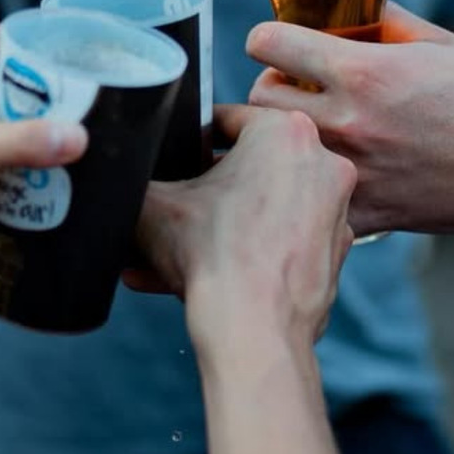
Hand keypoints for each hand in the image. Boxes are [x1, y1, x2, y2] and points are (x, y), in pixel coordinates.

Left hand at [0, 27, 85, 304]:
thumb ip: (22, 142)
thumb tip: (81, 137)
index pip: (17, 36)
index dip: (56, 35)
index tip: (100, 43)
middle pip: (33, 82)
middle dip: (70, 89)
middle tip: (118, 96)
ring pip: (32, 125)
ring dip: (61, 133)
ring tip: (111, 134)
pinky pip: (25, 164)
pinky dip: (48, 168)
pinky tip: (82, 173)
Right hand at [134, 105, 355, 352]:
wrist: (253, 333)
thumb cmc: (210, 258)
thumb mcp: (152, 206)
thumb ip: (133, 176)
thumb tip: (118, 170)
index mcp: (285, 131)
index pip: (226, 119)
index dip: (189, 139)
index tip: (172, 159)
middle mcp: (322, 161)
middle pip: (249, 165)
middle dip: (206, 189)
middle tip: (173, 208)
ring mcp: (335, 208)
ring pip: (265, 204)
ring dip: (223, 223)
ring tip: (177, 250)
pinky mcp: (336, 250)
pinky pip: (284, 238)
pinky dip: (251, 249)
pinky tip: (208, 272)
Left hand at [247, 4, 453, 234]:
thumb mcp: (440, 41)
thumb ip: (384, 24)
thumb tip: (352, 9)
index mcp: (363, 72)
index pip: (269, 45)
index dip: (268, 37)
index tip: (277, 43)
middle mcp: (351, 122)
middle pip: (259, 101)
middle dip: (271, 87)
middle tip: (295, 87)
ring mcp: (357, 173)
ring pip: (279, 153)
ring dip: (286, 138)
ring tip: (314, 131)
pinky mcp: (372, 214)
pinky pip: (315, 201)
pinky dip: (316, 187)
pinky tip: (336, 176)